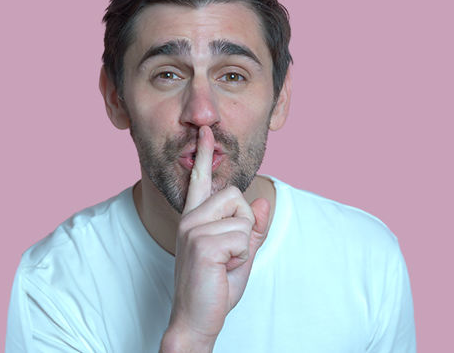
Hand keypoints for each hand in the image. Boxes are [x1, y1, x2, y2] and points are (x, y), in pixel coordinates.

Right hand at [162, 126, 271, 351]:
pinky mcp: (202, 243)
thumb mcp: (240, 256)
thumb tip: (263, 202)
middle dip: (246, 224)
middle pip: (236, 195)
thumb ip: (252, 229)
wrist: (196, 320)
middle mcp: (190, 219)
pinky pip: (243, 237)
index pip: (199, 180)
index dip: (203, 155)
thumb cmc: (214, 289)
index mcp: (195, 219)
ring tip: (225, 263)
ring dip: (244, 244)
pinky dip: (242, 257)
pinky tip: (223, 269)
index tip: (204, 132)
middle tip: (231, 253)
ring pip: (243, 218)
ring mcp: (193, 229)